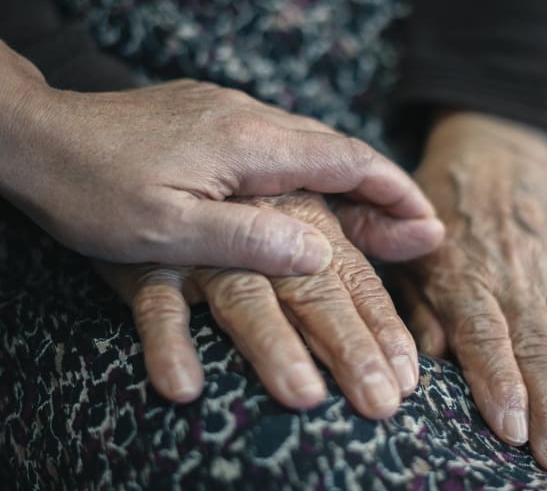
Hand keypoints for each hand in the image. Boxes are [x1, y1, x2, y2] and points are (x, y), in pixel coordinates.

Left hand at [0, 80, 440, 273]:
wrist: (28, 135)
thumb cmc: (89, 191)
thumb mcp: (165, 232)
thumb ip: (248, 239)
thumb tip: (321, 248)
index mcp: (247, 143)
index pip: (345, 161)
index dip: (393, 192)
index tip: (428, 222)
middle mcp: (246, 116)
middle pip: (336, 148)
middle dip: (381, 189)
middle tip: (414, 231)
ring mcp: (225, 111)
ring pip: (307, 143)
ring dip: (346, 180)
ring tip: (372, 221)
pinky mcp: (204, 117)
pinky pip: (277, 143)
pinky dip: (309, 171)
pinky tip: (306, 196)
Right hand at [96, 191, 425, 418]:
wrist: (112, 144)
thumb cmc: (216, 178)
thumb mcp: (296, 197)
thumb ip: (356, 219)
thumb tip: (434, 232)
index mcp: (299, 206)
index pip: (353, 268)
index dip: (383, 320)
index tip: (410, 372)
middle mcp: (257, 221)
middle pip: (311, 286)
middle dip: (348, 343)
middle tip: (379, 402)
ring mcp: (201, 245)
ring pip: (243, 294)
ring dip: (273, 345)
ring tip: (303, 397)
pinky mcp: (145, 261)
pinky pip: (156, 302)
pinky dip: (168, 340)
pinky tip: (185, 385)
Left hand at [397, 112, 546, 472]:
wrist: (494, 161)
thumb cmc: (440, 222)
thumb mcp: (409, 255)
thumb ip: (417, 306)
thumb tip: (430, 359)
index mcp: (465, 276)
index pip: (485, 334)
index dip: (499, 380)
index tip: (511, 427)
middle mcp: (516, 277)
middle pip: (538, 348)